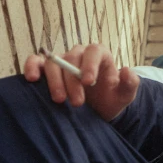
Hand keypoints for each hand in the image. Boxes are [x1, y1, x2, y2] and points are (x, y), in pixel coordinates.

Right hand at [23, 44, 139, 121]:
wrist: (97, 111)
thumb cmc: (110, 99)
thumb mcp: (125, 95)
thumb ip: (130, 83)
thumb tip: (126, 70)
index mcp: (100, 56)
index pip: (94, 51)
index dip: (90, 64)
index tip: (88, 81)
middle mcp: (79, 55)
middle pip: (72, 59)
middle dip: (73, 81)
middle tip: (78, 103)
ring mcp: (62, 62)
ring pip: (54, 62)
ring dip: (55, 81)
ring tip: (60, 100)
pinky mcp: (47, 70)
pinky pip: (36, 62)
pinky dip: (32, 67)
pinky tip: (31, 78)